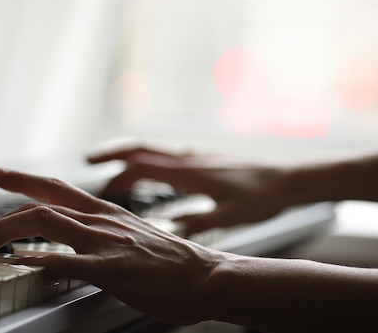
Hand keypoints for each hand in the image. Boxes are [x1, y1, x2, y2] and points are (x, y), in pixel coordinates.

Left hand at [0, 167, 227, 324]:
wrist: (208, 276)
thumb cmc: (173, 264)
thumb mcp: (134, 239)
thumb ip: (103, 237)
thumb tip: (75, 246)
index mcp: (107, 213)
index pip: (58, 187)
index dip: (25, 179)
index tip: (0, 173)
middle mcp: (102, 220)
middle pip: (44, 202)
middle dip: (7, 206)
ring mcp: (106, 242)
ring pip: (46, 221)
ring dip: (9, 230)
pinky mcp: (112, 269)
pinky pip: (67, 261)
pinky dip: (39, 262)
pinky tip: (22, 266)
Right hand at [88, 145, 293, 235]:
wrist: (289, 179)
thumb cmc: (262, 197)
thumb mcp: (230, 216)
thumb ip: (199, 222)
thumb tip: (171, 228)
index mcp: (190, 172)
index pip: (143, 166)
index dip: (118, 175)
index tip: (102, 186)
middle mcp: (188, 159)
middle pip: (141, 148)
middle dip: (112, 153)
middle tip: (89, 160)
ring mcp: (195, 157)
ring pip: (153, 149)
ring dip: (128, 155)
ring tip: (110, 165)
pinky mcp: (203, 161)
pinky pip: (166, 155)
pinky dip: (148, 160)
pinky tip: (149, 170)